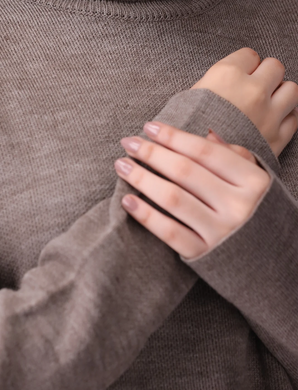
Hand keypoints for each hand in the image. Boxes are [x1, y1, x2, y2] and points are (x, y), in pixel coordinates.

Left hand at [115, 121, 270, 260]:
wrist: (268, 262)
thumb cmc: (255, 212)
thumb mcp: (254, 181)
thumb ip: (233, 156)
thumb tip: (205, 132)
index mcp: (252, 181)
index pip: (205, 152)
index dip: (174, 137)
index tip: (149, 127)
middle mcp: (238, 205)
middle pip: (185, 172)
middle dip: (152, 153)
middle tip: (128, 143)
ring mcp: (220, 232)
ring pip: (173, 198)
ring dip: (142, 179)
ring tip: (121, 166)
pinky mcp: (203, 254)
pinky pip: (169, 232)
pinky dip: (145, 215)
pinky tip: (127, 200)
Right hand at [190, 47, 297, 157]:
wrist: (194, 167)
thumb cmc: (183, 132)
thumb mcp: (187, 99)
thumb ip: (211, 85)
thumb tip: (222, 83)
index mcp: (227, 76)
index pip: (249, 55)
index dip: (243, 64)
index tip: (238, 74)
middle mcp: (252, 90)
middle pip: (274, 67)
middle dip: (265, 75)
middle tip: (254, 86)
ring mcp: (268, 114)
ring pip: (291, 89)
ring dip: (280, 94)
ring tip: (267, 103)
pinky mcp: (277, 137)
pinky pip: (294, 118)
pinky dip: (286, 117)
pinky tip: (273, 121)